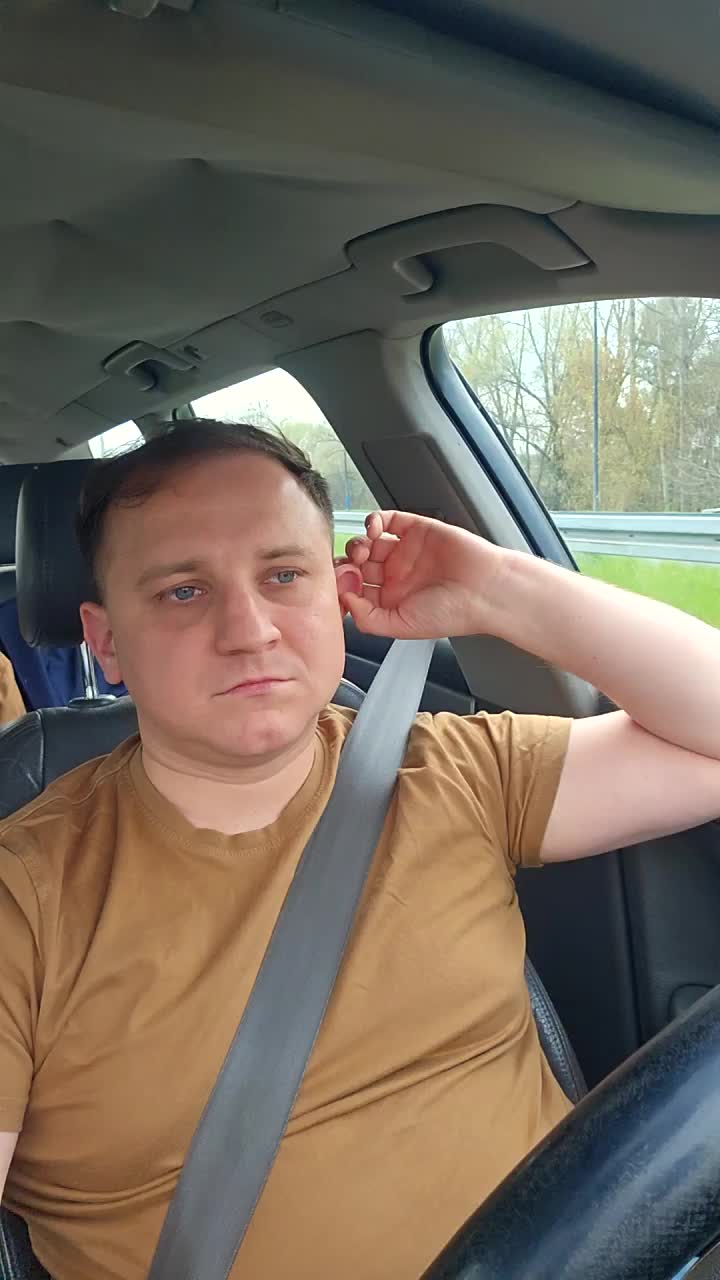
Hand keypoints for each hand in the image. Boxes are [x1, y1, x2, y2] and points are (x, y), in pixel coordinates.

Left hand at [337, 510, 505, 639]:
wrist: (485, 590)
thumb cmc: (452, 612)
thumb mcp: (402, 626)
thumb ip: (368, 618)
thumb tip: (345, 599)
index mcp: (391, 599)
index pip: (356, 589)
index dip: (343, 585)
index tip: (339, 586)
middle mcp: (396, 574)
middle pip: (358, 563)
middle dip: (347, 563)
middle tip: (349, 567)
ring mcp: (405, 550)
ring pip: (369, 541)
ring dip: (358, 542)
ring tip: (363, 550)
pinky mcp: (416, 529)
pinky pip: (388, 519)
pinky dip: (374, 521)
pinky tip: (373, 530)